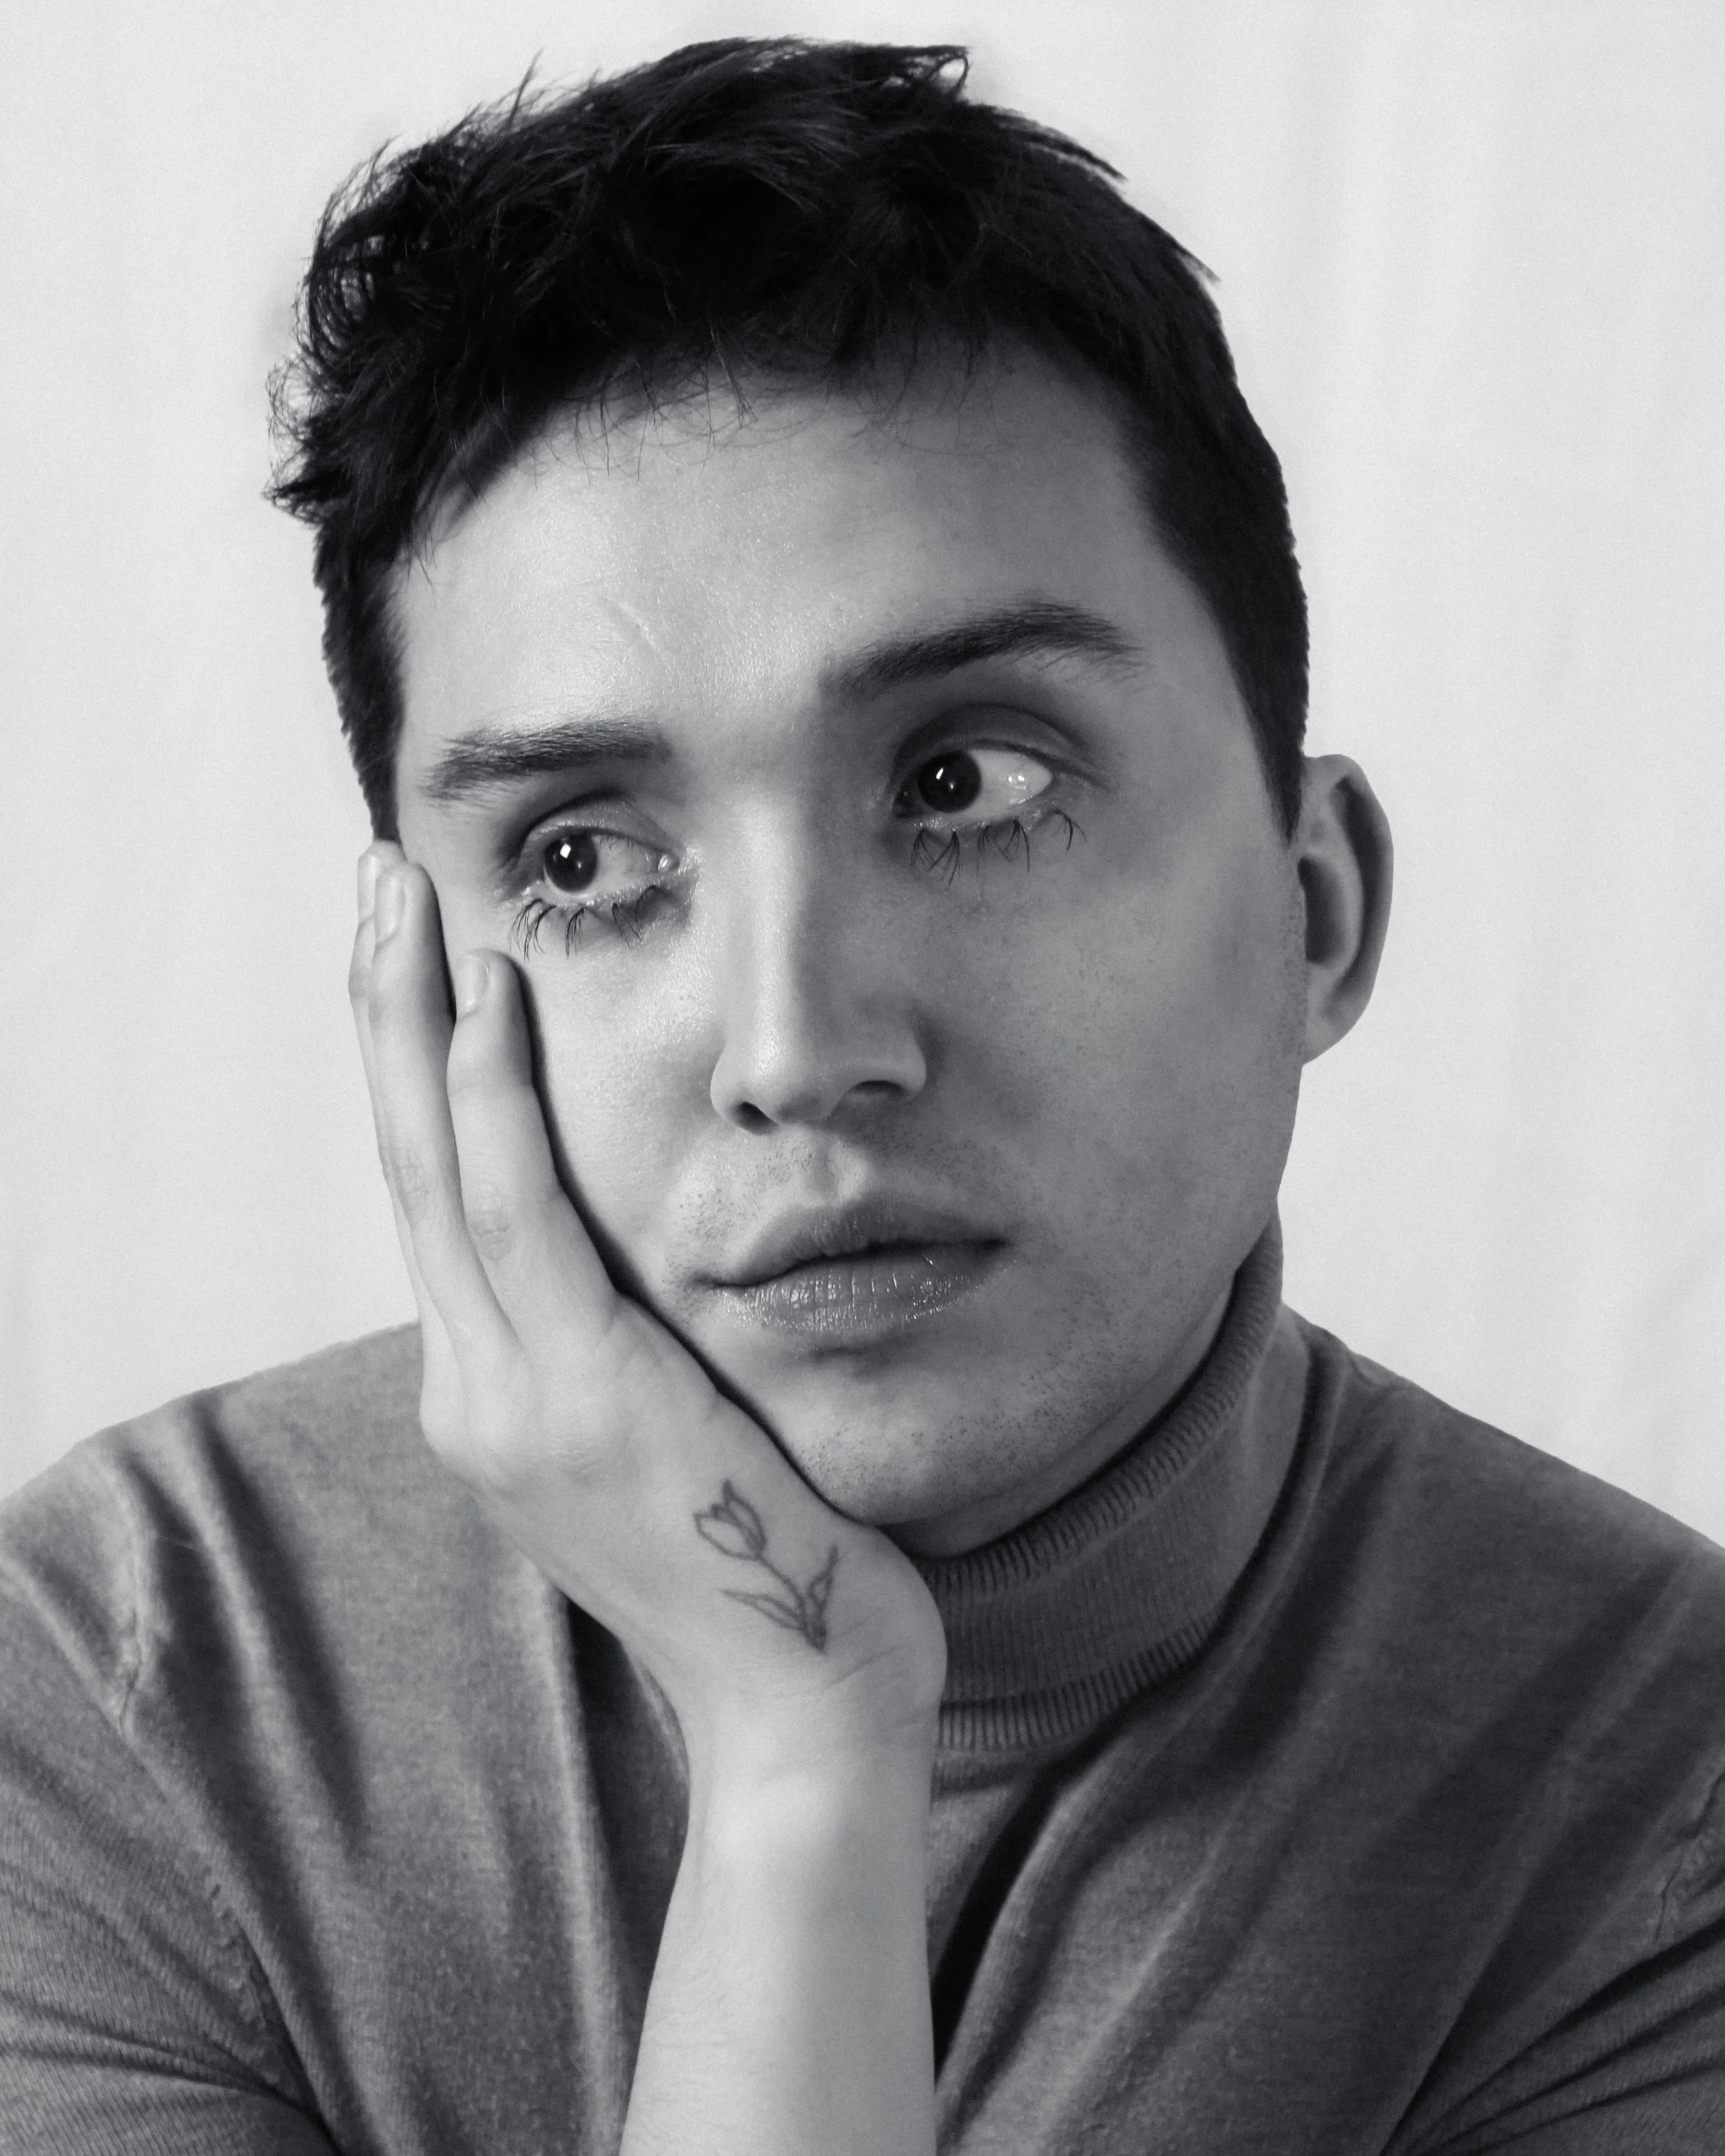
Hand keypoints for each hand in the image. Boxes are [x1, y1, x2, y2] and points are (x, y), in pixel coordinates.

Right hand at [349, 843, 945, 1776]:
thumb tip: (637, 1265)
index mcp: (497, 1391)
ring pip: (435, 1171)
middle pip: (404, 1163)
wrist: (803, 1705)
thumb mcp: (668, 1433)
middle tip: (375, 884)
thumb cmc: (762, 1561)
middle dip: (382, 1013)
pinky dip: (491, 1108)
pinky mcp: (583, 1397)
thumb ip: (623, 1347)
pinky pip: (519, 1222)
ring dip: (412, 1020)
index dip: (412, 1067)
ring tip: (404, 898)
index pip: (437, 1199)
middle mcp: (477, 1389)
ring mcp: (515, 1399)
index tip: (418, 956)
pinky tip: (485, 1006)